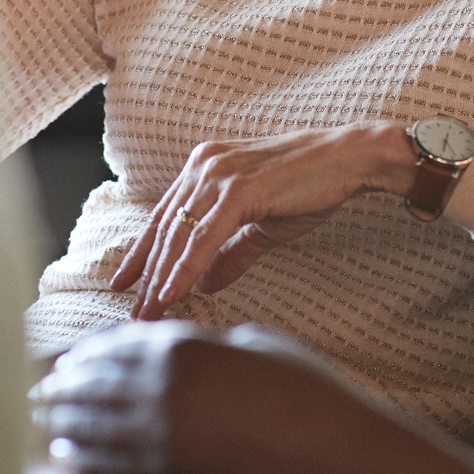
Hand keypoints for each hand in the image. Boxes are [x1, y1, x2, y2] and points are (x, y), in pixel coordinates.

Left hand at [29, 320, 366, 473]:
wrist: (328, 449)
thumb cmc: (300, 390)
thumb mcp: (251, 344)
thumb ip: (206, 343)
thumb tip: (184, 345)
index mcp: (181, 346)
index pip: (117, 344)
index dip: (87, 351)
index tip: (67, 357)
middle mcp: (161, 385)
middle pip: (96, 381)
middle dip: (63, 384)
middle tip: (39, 388)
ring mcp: (162, 432)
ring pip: (94, 421)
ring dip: (63, 417)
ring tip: (41, 415)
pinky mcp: (169, 473)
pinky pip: (112, 461)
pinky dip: (83, 455)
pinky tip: (66, 452)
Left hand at [112, 121, 419, 318]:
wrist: (349, 158)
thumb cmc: (309, 187)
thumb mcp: (261, 226)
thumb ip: (229, 254)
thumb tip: (203, 287)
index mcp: (204, 167)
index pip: (165, 217)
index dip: (143, 254)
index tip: (125, 285)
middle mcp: (204, 165)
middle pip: (165, 229)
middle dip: (145, 275)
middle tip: (132, 315)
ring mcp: (219, 174)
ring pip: (179, 235)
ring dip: (160, 279)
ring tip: (148, 315)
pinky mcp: (239, 188)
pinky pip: (204, 237)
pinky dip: (185, 268)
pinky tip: (172, 294)